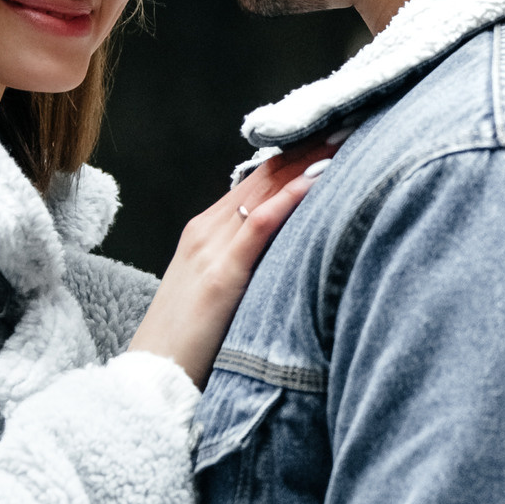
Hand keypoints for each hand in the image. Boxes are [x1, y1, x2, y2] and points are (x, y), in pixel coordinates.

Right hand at [130, 140, 333, 385]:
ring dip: (308, 161)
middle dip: (309, 147)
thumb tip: (289, 255)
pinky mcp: (221, 274)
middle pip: (265, 174)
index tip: (335, 135)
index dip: (298, 154)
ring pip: (265, 189)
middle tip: (352, 122)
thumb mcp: (220, 294)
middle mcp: (207, 230)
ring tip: (347, 138)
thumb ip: (247, 266)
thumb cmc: (190, 346)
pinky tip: (320, 179)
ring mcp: (211, 249)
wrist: (152, 381)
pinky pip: (259, 224)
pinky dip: (292, 197)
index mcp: (206, 232)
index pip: (259, 180)